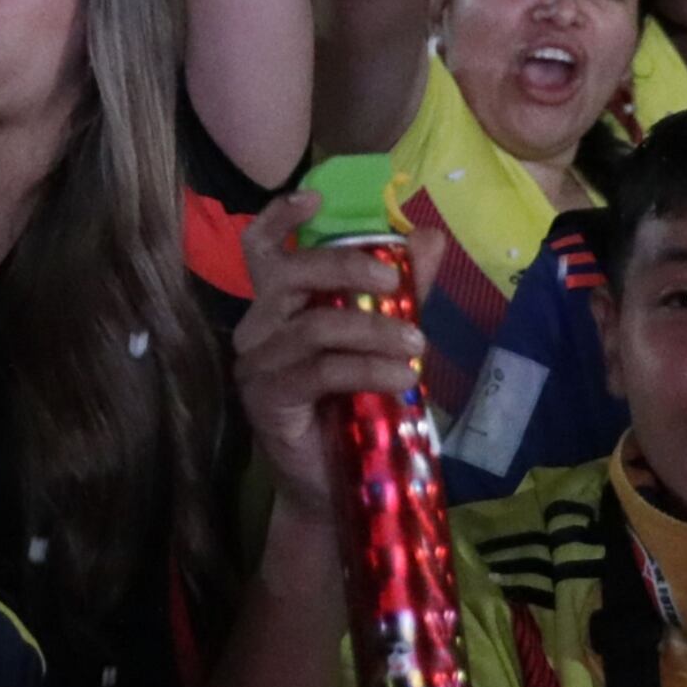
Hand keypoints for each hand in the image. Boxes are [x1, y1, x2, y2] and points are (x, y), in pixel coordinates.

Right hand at [232, 194, 423, 526]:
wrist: (335, 488)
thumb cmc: (354, 409)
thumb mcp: (383, 341)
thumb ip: (402, 291)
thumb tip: (429, 237)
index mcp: (277, 305)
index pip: (261, 249)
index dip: (281, 218)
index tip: (316, 198)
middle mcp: (257, 328)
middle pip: (290, 274)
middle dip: (346, 267)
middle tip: (396, 282)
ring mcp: (257, 364)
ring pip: (314, 324)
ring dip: (373, 329)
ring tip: (417, 345)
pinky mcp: (268, 399)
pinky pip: (321, 369)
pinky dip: (368, 368)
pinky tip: (402, 377)